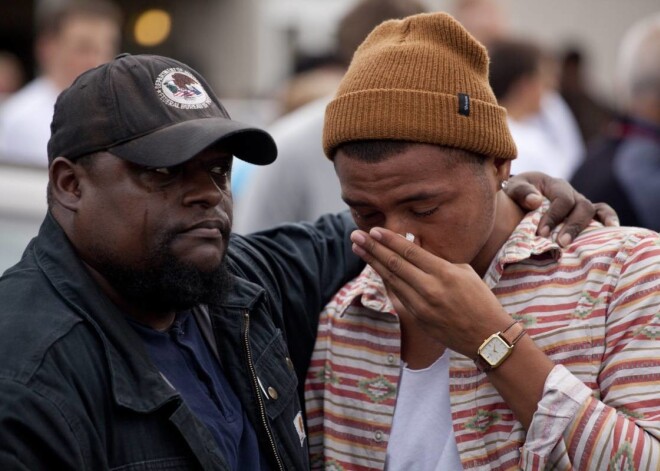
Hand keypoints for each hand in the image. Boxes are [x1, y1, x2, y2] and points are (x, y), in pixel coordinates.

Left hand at [350, 227, 512, 357]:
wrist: (487, 336)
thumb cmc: (480, 300)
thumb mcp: (464, 272)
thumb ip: (438, 262)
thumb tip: (415, 251)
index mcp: (444, 273)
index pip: (409, 251)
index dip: (389, 240)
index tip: (373, 230)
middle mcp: (429, 288)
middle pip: (394, 264)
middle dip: (372, 248)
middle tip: (356, 236)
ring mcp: (421, 306)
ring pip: (391, 280)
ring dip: (373, 263)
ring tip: (359, 249)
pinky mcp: (417, 318)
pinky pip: (397, 295)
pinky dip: (385, 280)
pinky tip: (375, 269)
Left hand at [506, 172, 618, 246]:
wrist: (519, 197)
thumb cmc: (516, 194)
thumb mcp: (513, 189)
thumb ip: (521, 192)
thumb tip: (535, 201)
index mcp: (554, 185)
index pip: (562, 199)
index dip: (554, 216)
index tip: (542, 233)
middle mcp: (571, 193)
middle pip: (582, 206)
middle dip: (572, 226)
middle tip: (561, 243)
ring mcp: (579, 203)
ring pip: (594, 210)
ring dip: (586, 228)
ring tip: (582, 244)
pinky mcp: (583, 214)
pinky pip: (602, 212)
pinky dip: (609, 220)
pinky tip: (612, 232)